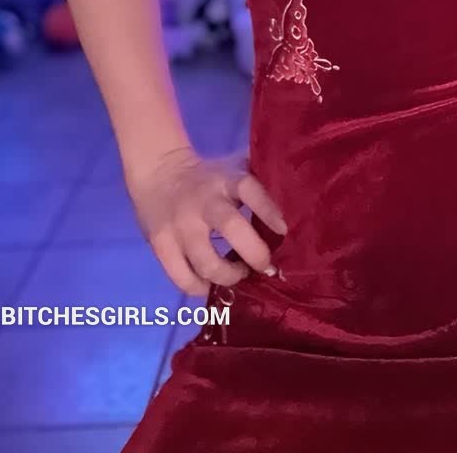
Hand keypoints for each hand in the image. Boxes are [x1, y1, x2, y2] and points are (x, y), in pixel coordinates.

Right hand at [126, 144, 287, 296]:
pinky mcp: (161, 246)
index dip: (268, 210)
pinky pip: (183, 279)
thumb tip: (298, 194)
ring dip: (229, 277)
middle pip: (231, 228)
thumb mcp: (233, 168)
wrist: (158, 173)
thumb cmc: (209, 176)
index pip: (250, 189)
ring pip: (207, 263)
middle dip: (254, 253)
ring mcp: (180, 226)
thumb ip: (259, 179)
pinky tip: (211, 284)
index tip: (283, 230)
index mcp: (225, 180)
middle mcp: (204, 202)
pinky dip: (201, 288)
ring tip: (238, 274)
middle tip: (264, 265)